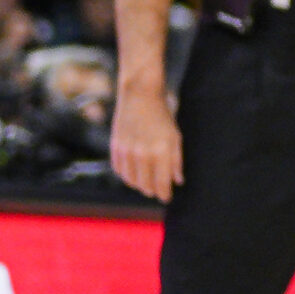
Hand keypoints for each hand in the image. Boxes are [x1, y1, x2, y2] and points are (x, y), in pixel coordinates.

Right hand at [111, 84, 182, 200]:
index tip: (167, 197)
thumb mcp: (175, 137)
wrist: (140, 96)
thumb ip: (176, 160)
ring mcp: (127, 151)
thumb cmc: (162, 116)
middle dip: (152, 190)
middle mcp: (142, 154)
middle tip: (157, 190)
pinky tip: (133, 172)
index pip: (162, 184)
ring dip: (139, 184)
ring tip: (145, 183)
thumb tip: (178, 181)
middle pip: (145, 185)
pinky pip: (119, 170)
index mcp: (160, 152)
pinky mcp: (115, 146)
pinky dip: (126, 174)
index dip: (164, 194)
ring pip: (131, 181)